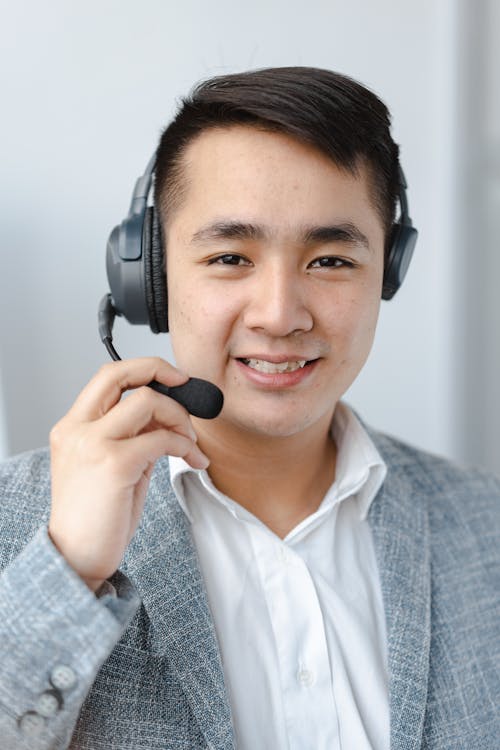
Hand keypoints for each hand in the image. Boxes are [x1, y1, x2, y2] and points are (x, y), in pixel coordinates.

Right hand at [48, 358, 208, 591]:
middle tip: (187, 388)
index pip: (107, 376)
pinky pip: (162, 438)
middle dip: (161, 371)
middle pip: (121, 374)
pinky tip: (191, 460)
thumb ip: (134, 436)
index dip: (145, 368)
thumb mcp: (112, 465)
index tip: (174, 379)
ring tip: (189, 443)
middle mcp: (77, 429)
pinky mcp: (114, 464)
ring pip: (147, 401)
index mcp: (72, 427)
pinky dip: (184, 444)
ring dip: (179, 418)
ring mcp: (93, 444)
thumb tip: (169, 418)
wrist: (77, 558)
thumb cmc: (96, 517)